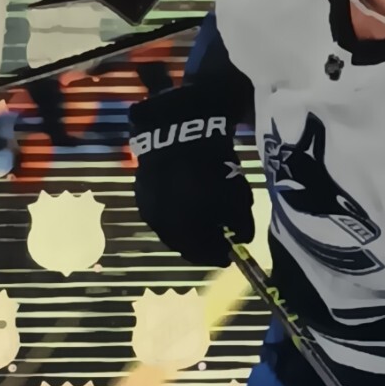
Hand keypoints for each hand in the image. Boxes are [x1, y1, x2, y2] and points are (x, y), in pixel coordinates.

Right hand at [132, 85, 254, 266]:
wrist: (178, 129)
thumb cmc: (210, 169)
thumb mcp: (236, 198)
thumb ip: (241, 226)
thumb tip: (241, 239)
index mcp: (180, 231)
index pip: (200, 255)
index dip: (218, 256)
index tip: (231, 255)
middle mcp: (158, 224)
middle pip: (183, 243)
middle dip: (203, 242)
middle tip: (219, 237)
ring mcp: (146, 205)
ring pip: (172, 226)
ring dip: (189, 228)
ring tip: (207, 218)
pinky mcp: (142, 188)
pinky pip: (163, 209)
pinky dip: (178, 212)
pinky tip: (190, 201)